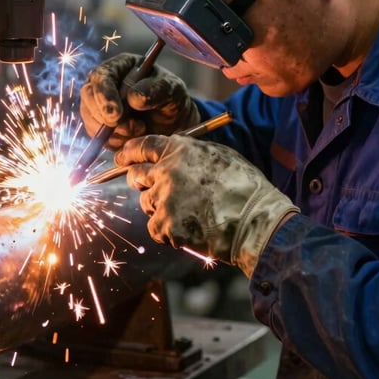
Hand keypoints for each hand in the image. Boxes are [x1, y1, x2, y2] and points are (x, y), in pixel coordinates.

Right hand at [79, 53, 198, 149]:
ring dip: (113, 131)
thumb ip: (157, 89)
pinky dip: (114, 141)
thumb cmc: (172, 98)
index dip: (104, 95)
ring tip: (140, 129)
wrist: (172, 121)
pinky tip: (133, 136)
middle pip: (88, 96)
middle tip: (127, 127)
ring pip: (90, 119)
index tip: (116, 114)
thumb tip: (133, 97)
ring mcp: (98, 104)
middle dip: (103, 115)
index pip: (101, 76)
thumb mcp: (172, 89)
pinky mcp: (99, 125)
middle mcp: (104, 84)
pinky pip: (97, 136)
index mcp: (119, 67)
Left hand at [116, 134, 298, 277]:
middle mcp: (166, 171)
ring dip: (160, 208)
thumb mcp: (218, 155)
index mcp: (179, 150)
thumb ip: (189, 152)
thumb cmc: (244, 186)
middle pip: (135, 175)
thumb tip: (171, 154)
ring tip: (188, 212)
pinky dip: (169, 231)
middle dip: (140, 182)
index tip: (121, 158)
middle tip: (156, 190)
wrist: (257, 221)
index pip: (141, 146)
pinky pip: (156, 228)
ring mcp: (164, 199)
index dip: (128, 153)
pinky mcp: (166, 226)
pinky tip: (191, 229)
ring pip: (147, 203)